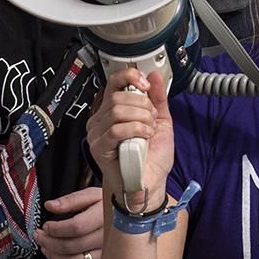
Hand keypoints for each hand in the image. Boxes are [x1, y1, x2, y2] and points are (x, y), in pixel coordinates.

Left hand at [36, 185, 104, 258]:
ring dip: (54, 257)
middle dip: (49, 242)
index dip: (56, 229)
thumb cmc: (110, 205)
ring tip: (46, 248)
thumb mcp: (93, 195)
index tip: (46, 226)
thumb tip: (50, 206)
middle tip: (40, 237)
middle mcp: (108, 238)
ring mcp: (108, 255)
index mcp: (105, 217)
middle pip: (72, 247)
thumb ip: (71, 200)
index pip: (76, 227)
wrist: (131, 218)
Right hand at [85, 69, 174, 210]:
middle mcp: (101, 119)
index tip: (145, 85)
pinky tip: (144, 137)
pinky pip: (116, 129)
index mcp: (113, 110)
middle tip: (152, 119)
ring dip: (141, 118)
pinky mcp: (99, 147)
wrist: (149, 183)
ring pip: (116, 110)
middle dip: (142, 105)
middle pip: (116, 95)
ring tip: (149, 130)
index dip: (130, 77)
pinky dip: (136, 129)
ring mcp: (97, 134)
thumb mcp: (160, 122)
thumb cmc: (151, 157)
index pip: (113, 82)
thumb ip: (158, 99)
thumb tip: (155, 75)